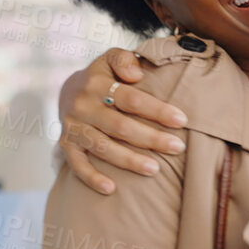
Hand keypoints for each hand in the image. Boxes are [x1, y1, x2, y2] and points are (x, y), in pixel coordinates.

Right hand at [57, 48, 188, 193]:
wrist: (68, 91)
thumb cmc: (103, 77)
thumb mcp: (111, 58)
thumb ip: (124, 59)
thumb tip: (137, 74)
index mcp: (96, 84)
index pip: (131, 99)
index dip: (156, 110)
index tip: (182, 120)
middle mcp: (82, 106)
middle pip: (120, 126)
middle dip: (151, 138)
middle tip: (177, 147)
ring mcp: (73, 127)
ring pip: (102, 147)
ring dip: (129, 160)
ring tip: (155, 169)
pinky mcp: (66, 145)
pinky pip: (78, 165)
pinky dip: (92, 178)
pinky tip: (112, 189)